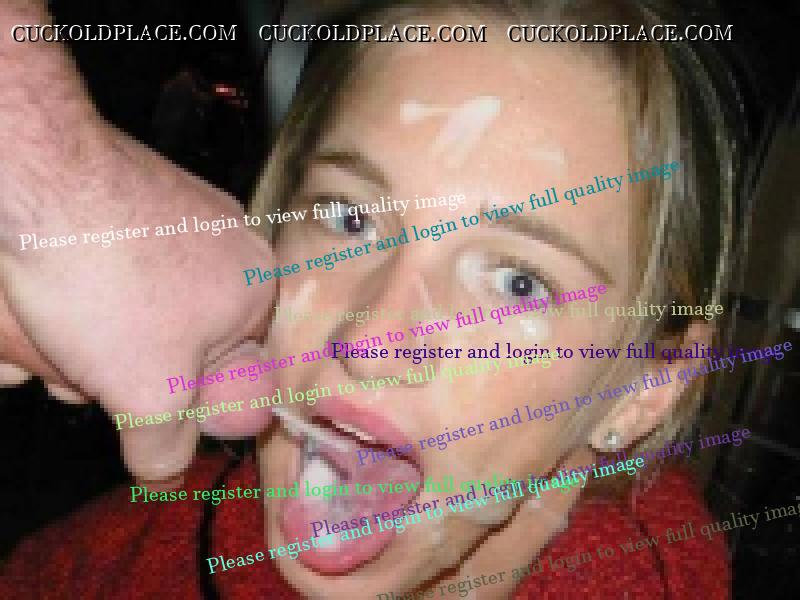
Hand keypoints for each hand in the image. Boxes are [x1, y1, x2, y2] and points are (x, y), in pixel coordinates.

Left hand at [0, 123, 275, 482]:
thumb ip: (166, 445)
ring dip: (96, 340)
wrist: (43, 177)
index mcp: (257, 286)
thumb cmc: (110, 277)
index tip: (146, 406)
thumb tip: (164, 469)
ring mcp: (181, 214)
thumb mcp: (149, 391)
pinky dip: (87, 295)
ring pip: (143, 307)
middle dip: (129, 371)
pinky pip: (123, 268)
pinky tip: (52, 301)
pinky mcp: (133, 197)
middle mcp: (230, 244)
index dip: (189, 399)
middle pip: (184, 339)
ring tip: (54, 338)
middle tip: (87, 374)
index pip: (239, 368)